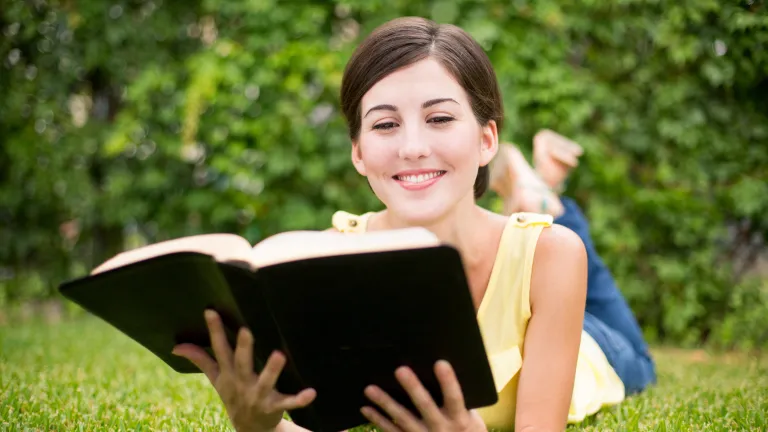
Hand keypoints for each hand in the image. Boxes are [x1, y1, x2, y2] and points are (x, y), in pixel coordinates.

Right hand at [172, 309, 316, 431]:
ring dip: (272, 370)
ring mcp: (258, 396)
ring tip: (280, 354)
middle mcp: (242, 383)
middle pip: (241, 363)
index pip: (219, 349)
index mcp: (228, 374)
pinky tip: (311, 393)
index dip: (214, 331)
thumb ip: (200, 360)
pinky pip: (288, 403)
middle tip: (245, 330)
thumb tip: (176, 346)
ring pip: (265, 382)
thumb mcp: (216, 379)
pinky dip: (299, 399)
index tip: (211, 311)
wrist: (249, 430)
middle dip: (243, 348)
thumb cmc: (234, 395)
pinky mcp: (275, 407)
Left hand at [361, 360, 486, 431]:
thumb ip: (457, 400)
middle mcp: (441, 428)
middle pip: (425, 405)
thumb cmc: (466, 431)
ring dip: (386, 403)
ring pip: (403, 418)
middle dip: (412, 388)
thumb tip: (441, 368)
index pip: (454, 397)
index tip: (440, 362)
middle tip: (400, 370)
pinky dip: (378, 420)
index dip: (448, 381)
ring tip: (370, 389)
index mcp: (459, 418)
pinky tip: (366, 408)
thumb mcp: (470, 419)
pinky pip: (392, 431)